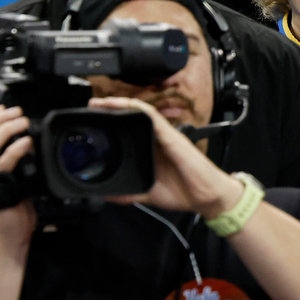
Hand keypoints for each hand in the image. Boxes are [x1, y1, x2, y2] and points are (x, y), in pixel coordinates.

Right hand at [0, 105, 35, 242]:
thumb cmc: (11, 213)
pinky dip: (15, 149)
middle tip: (17, 112)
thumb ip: (13, 165)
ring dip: (6, 129)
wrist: (9, 236)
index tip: (3, 108)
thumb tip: (25, 145)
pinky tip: (27, 142)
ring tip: (22, 122)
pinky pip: (4, 163)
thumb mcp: (12, 182)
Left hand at [89, 97, 241, 217]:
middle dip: (111, 110)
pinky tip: (125, 104)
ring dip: (120, 105)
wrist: (207, 197)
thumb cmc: (185, 191)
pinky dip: (138, 109)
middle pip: (133, 118)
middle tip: (92, 107)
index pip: (130, 131)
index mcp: (152, 151)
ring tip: (101, 102)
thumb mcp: (149, 193)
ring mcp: (166, 136)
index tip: (94, 121)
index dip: (113, 123)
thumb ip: (130, 193)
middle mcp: (158, 140)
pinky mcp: (172, 137)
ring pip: (141, 113)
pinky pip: (154, 118)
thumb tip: (109, 196)